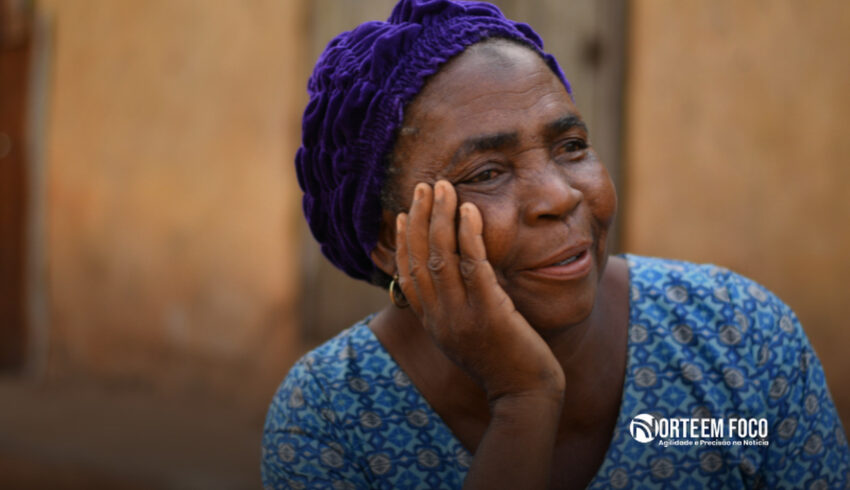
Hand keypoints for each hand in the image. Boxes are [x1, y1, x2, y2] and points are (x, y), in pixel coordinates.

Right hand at [395, 180, 565, 402]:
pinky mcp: (489, 313)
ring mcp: (461, 316)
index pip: (407, 275)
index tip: (402, 213)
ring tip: (443, 187)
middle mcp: (440, 318)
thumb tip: (456, 274)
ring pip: (441, 256)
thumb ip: (456, 306)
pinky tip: (470, 210)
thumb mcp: (467, 334)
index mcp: (433, 323)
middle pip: (419, 259)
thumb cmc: (503, 362)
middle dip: (418, 218)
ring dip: (440, 217)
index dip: (401, 241)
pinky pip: (474, 266)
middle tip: (423, 187)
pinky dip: (469, 235)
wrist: (524, 395)